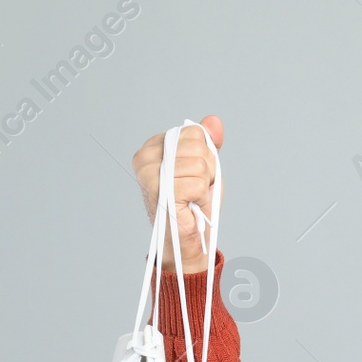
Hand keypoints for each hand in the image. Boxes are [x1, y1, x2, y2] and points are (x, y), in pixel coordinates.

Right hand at [133, 115, 223, 272]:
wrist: (189, 240)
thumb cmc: (194, 205)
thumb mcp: (205, 167)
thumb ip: (208, 143)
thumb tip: (214, 121)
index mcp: (153, 147)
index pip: (194, 131)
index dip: (205, 154)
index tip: (194, 174)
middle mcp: (146, 158)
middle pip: (198, 145)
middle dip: (207, 169)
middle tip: (195, 189)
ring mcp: (150, 175)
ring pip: (200, 164)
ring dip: (205, 185)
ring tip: (193, 198)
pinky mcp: (161, 192)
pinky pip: (198, 183)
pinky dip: (202, 197)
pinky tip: (191, 206)